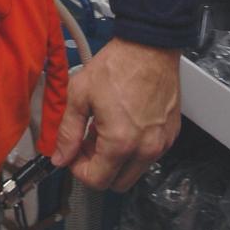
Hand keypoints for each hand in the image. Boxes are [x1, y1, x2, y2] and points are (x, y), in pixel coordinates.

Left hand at [51, 38, 180, 191]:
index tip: (72, 153)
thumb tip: (59, 156)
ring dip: (116, 159)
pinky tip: (122, 123)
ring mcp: (161, 144)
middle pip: (117, 183)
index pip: (96, 180)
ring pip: (134, 171)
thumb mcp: (80, 94)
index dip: (78, 169)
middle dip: (98, 168)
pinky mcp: (170, 135)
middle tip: (86, 142)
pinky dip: (134, 148)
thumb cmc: (117, 65)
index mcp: (120, 143)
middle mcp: (145, 150)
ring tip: (104, 128)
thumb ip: (68, 131)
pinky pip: (149, 155)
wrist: (149, 46)